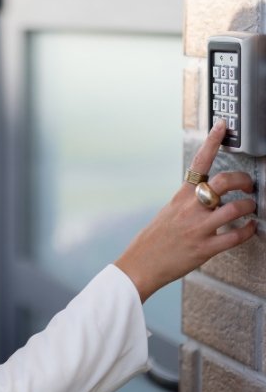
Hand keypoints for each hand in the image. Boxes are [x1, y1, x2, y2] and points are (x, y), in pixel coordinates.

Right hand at [114, 118, 256, 303]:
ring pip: (234, 209)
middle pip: (222, 182)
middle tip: (248, 185)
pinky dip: (248, 231)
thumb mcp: (167, 213)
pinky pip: (235, 237)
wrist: (140, 264)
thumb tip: (205, 195)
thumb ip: (187, 202)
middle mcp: (189, 209)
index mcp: (179, 197)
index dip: (212, 142)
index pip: (198, 163)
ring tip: (251, 208)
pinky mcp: (204, 249)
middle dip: (242, 180)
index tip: (222, 126)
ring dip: (249, 207)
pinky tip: (250, 229)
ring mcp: (198, 229)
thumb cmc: (152, 240)